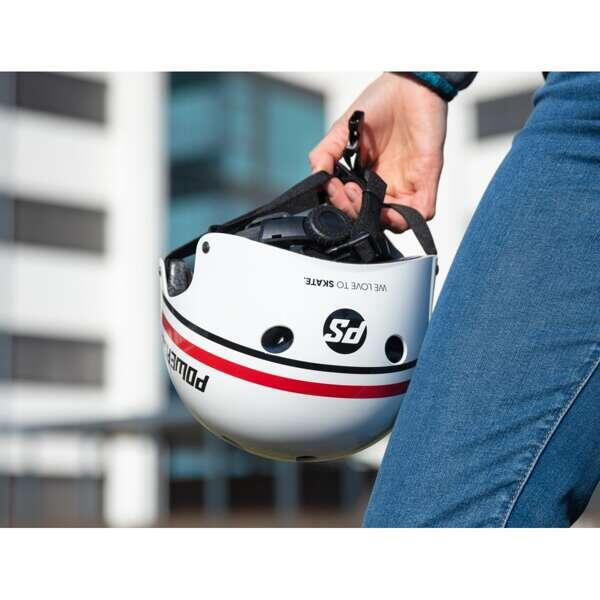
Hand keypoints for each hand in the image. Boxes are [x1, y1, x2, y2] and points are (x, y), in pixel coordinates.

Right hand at [309, 73, 446, 231]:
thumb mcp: (341, 130)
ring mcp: (406, 184)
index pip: (351, 205)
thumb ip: (324, 155)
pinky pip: (421, 211)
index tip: (335, 187)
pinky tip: (390, 208)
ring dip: (378, 220)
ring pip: (395, 222)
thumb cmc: (379, 103)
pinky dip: (407, 217)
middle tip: (348, 191)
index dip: (340, 204)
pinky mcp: (427, 178)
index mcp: (363, 177)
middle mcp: (385, 185)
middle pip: (370, 219)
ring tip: (363, 198)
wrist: (410, 83)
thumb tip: (316, 179)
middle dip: (354, 212)